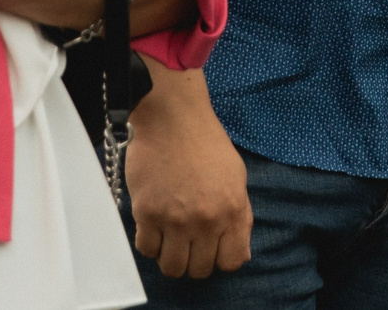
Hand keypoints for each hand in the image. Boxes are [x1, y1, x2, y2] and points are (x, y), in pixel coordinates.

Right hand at [128, 68, 252, 278]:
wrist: (172, 118)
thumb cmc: (206, 142)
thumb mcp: (236, 177)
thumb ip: (241, 217)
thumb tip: (241, 254)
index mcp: (232, 211)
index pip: (231, 262)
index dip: (220, 258)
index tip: (210, 246)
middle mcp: (205, 221)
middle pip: (198, 270)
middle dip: (193, 259)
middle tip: (186, 240)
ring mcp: (174, 220)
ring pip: (171, 268)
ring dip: (170, 256)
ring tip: (168, 237)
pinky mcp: (146, 213)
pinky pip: (146, 250)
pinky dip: (149, 243)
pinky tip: (153, 226)